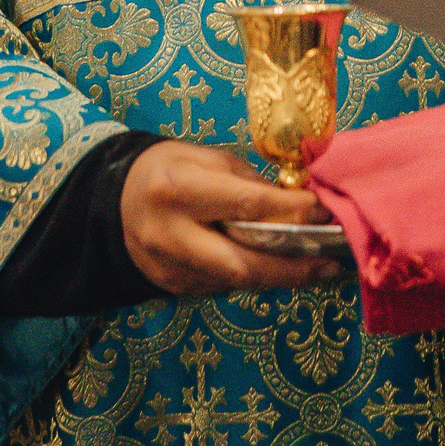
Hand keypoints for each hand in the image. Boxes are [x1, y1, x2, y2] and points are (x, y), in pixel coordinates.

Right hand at [122, 142, 343, 296]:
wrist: (115, 201)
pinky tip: (278, 269)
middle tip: (329, 264)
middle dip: (291, 268)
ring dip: (279, 277)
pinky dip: (253, 277)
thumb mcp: (206, 158)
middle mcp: (171, 234)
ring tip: (316, 269)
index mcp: (178, 189)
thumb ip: (249, 182)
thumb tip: (297, 205)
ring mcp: (169, 267)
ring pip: (235, 281)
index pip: (245, 206)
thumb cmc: (169, 169)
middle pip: (241, 263)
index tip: (324, 212)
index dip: (290, 212)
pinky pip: (222, 285)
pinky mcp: (173, 286)